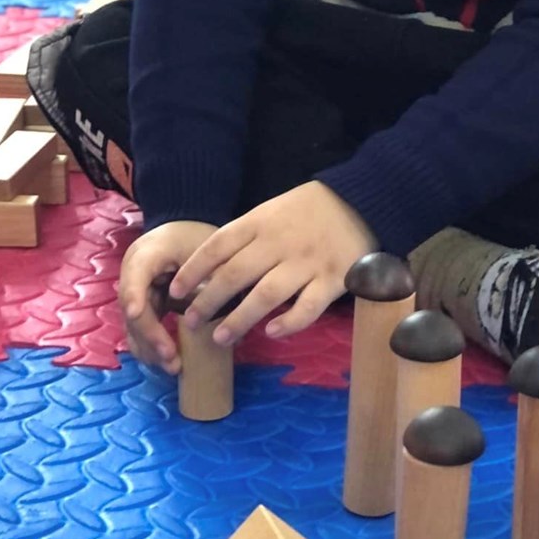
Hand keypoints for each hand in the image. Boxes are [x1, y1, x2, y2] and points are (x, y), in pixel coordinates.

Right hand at [118, 220, 217, 373]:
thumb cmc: (195, 237)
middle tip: (171, 358)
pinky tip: (171, 362)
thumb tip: (231, 313)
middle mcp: (133, 277)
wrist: (185, 229)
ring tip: (174, 367)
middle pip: (134, 311)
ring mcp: (136, 294)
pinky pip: (143, 330)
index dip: (134, 297)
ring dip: (151, 349)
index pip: (133, 279)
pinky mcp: (145, 306)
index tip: (138, 314)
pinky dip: (154, 347)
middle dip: (151, 337)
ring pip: (135, 327)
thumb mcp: (205, 249)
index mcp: (145, 256)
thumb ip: (213, 277)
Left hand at [168, 181, 375, 346]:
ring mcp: (307, 262)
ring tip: (220, 338)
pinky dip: (289, 323)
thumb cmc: (311, 209)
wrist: (363, 200)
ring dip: (239, 319)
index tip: (175, 291)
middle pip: (235, 275)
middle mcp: (280, 242)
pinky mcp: (334, 279)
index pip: (218, 245)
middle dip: (208, 301)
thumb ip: (248, 236)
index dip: (194, 269)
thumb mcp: (273, 211)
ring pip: (266, 295)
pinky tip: (272, 333)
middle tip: (192, 323)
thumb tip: (213, 269)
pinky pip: (307, 307)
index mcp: (261, 222)